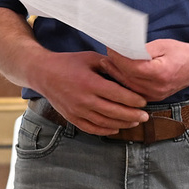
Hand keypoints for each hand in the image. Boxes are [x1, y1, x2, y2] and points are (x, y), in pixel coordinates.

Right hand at [31, 50, 148, 134]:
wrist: (42, 73)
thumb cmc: (68, 62)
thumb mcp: (90, 58)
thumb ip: (109, 65)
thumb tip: (129, 71)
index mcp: (89, 82)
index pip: (117, 94)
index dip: (133, 100)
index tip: (144, 102)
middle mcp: (83, 99)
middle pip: (113, 111)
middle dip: (132, 115)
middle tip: (146, 116)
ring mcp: (76, 110)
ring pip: (104, 122)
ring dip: (122, 124)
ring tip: (134, 123)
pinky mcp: (71, 117)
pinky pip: (91, 128)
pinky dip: (105, 130)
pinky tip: (116, 128)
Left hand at [97, 38, 188, 102]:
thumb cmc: (181, 53)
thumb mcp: (162, 45)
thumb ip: (142, 49)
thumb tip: (123, 48)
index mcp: (160, 73)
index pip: (131, 67)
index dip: (118, 57)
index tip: (110, 48)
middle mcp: (157, 88)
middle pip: (128, 78)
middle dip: (114, 65)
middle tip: (105, 54)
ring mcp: (156, 95)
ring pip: (129, 86)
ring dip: (116, 74)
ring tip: (107, 62)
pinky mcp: (154, 98)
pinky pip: (134, 91)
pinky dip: (125, 81)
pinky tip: (117, 72)